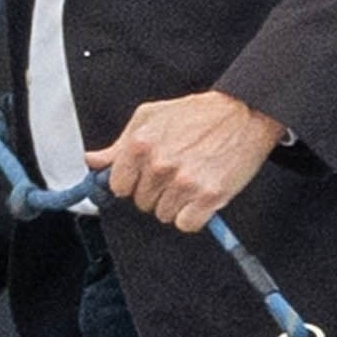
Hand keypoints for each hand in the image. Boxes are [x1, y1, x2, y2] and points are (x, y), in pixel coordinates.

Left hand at [91, 91, 284, 231]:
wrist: (243, 112)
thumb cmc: (198, 114)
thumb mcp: (150, 118)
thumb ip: (119, 145)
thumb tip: (92, 162)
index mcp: (141, 145)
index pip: (118, 187)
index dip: (132, 183)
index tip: (145, 177)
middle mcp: (160, 165)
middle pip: (142, 203)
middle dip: (156, 192)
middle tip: (175, 173)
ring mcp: (184, 183)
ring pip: (164, 215)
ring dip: (175, 204)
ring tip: (190, 180)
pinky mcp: (208, 197)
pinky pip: (187, 224)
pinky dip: (194, 216)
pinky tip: (200, 196)